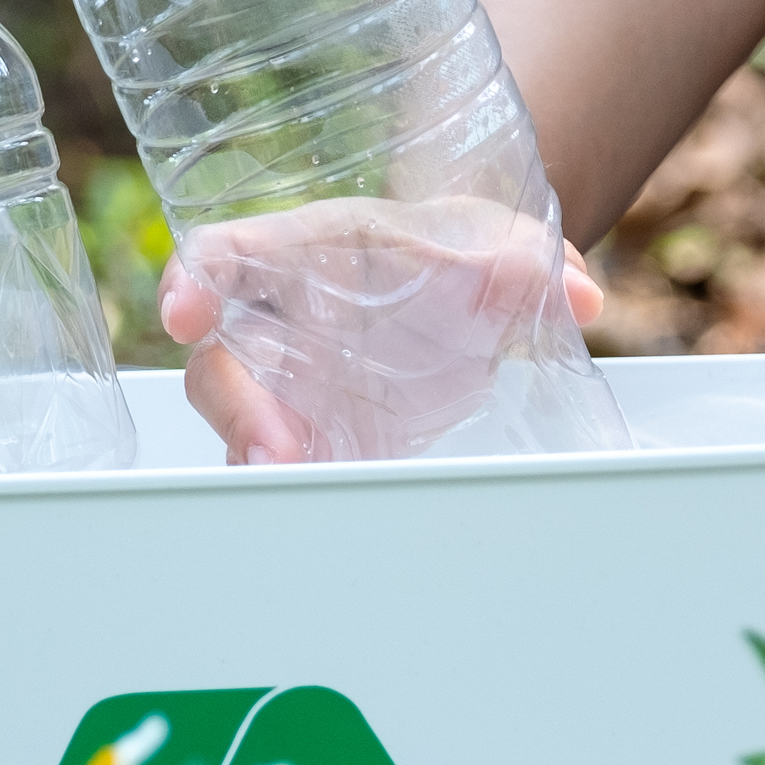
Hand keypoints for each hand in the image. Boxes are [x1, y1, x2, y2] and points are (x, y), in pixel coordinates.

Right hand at [162, 202, 604, 464]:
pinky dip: (306, 497)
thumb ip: (531, 263)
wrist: (468, 293)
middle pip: (219, 366)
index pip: (223, 256)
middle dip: (239, 411)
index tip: (184, 313)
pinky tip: (336, 518)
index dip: (191, 281)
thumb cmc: (457, 254)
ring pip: (244, 431)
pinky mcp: (317, 440)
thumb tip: (581, 295)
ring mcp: (289, 389)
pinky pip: (291, 474)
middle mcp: (276, 326)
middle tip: (280, 452)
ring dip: (264, 467)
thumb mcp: (495, 246)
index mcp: (302, 254)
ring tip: (305, 489)